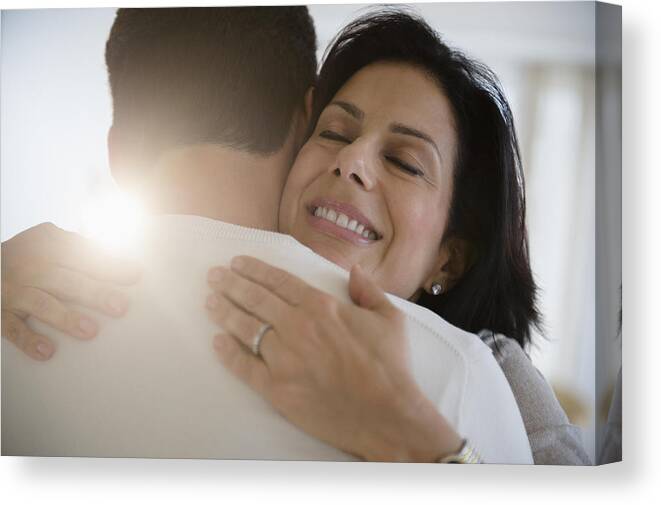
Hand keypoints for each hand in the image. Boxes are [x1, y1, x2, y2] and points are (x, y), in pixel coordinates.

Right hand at [2, 222, 140, 359]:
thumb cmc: (27, 257)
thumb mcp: (48, 242)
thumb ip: (79, 244)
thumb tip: (113, 248)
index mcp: (49, 246)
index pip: (83, 254)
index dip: (109, 265)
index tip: (134, 274)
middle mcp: (32, 268)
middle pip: (68, 281)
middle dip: (94, 292)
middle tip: (120, 306)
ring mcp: (15, 291)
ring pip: (42, 304)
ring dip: (66, 317)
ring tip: (90, 331)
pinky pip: (13, 328)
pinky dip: (29, 340)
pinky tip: (47, 351)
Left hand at [206, 256, 462, 461]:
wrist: (387, 415)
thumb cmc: (390, 366)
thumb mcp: (390, 319)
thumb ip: (368, 290)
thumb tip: (355, 270)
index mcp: (322, 306)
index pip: (278, 280)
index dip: (254, 269)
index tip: (237, 263)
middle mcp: (298, 327)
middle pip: (255, 299)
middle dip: (231, 284)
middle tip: (213, 276)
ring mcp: (284, 358)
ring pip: (245, 329)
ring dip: (224, 312)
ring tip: (210, 302)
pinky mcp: (277, 389)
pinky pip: (244, 367)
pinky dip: (228, 354)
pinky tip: (216, 342)